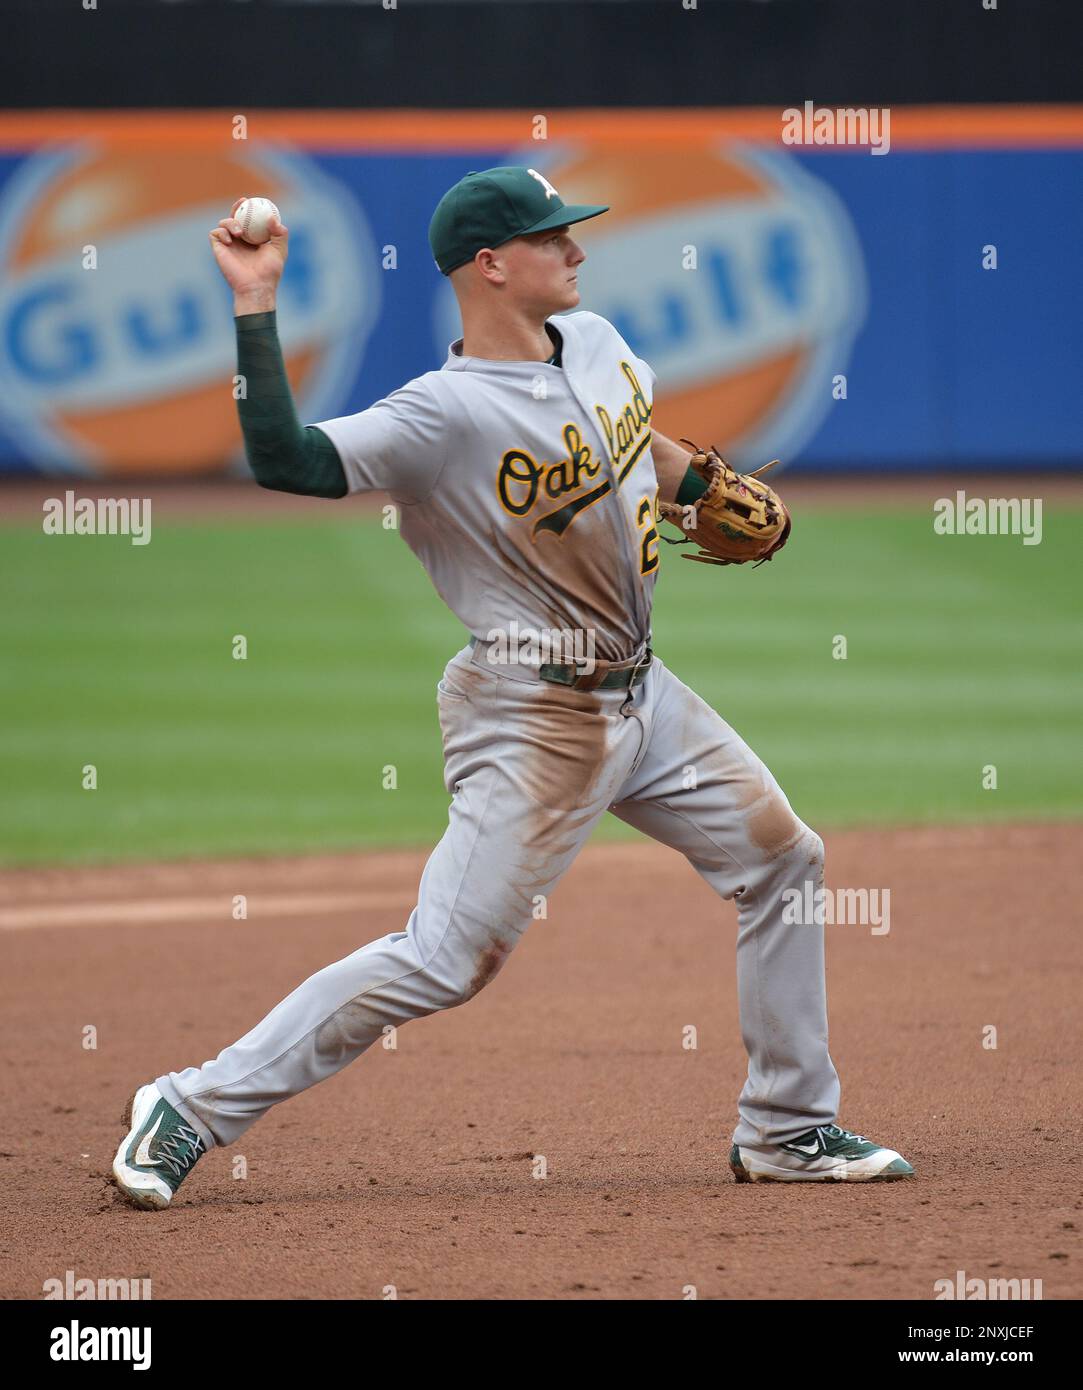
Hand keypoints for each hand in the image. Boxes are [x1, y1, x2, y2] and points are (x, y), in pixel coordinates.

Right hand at [209, 196, 288, 314]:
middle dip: (236, 207)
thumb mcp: (280, 250)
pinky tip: (231, 240)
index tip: (253, 201)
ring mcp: (228, 245)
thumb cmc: (269, 272)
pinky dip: (222, 232)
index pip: (249, 220)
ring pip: (223, 223)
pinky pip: (215, 233)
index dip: (250, 209)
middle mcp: (240, 241)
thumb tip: (273, 218)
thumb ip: (280, 233)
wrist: (256, 286)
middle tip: (242, 202)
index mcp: (253, 240)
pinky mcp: (219, 249)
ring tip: (239, 232)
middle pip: (234, 217)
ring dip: (230, 222)